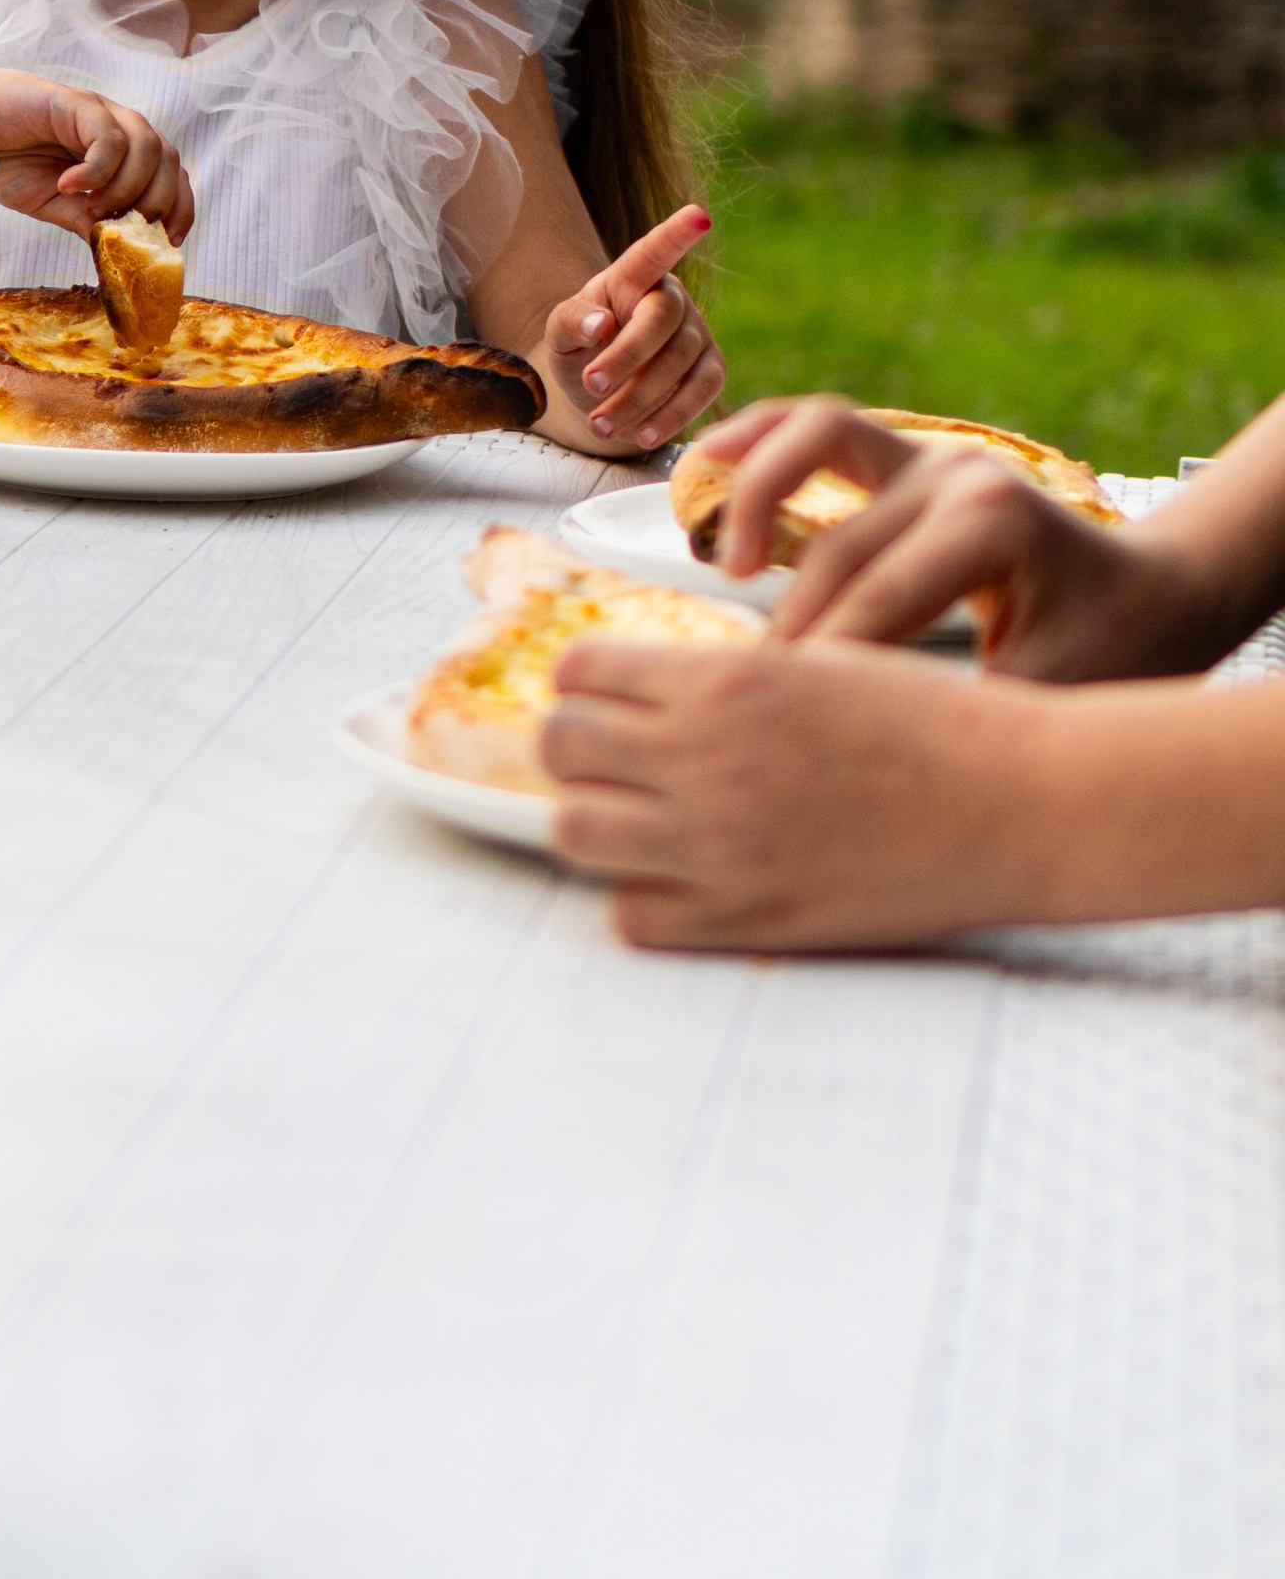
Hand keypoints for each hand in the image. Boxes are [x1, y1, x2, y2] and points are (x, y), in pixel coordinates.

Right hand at [0, 62, 192, 242]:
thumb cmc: (6, 162)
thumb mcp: (52, 205)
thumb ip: (86, 221)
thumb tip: (120, 253)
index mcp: (119, 154)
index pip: (172, 176)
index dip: (181, 208)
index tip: (170, 242)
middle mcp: (117, 129)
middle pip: (169, 161)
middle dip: (155, 202)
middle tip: (120, 226)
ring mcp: (98, 113)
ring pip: (147, 147)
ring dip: (125, 188)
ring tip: (89, 206)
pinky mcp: (75, 102)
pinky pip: (109, 137)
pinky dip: (97, 169)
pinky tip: (68, 184)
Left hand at [538, 202, 720, 454]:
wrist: (596, 394)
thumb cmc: (579, 351)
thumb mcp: (559, 334)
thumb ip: (572, 321)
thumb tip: (600, 324)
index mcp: (632, 278)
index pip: (653, 252)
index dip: (676, 234)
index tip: (698, 215)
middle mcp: (672, 300)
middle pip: (662, 319)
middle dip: (627, 356)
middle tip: (591, 385)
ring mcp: (697, 334)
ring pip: (681, 362)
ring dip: (640, 397)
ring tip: (599, 424)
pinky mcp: (711, 370)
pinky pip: (702, 392)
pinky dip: (671, 416)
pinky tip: (641, 434)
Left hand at [541, 629, 1036, 951]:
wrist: (1020, 804)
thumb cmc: (933, 723)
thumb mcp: (821, 660)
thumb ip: (729, 680)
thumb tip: (650, 697)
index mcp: (725, 682)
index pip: (580, 671)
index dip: (588, 682)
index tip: (610, 696)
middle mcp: (706, 759)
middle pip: (558, 747)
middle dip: (579, 747)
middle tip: (618, 757)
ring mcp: (720, 846)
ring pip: (573, 831)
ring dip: (597, 818)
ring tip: (643, 817)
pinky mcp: (748, 918)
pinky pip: (633, 915)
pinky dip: (646, 896)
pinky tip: (687, 876)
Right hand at [701, 395, 1216, 679]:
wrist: (1157, 595)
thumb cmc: (1114, 652)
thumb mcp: (1055, 696)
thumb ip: (967, 720)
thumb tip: (873, 770)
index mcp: (994, 523)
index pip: (878, 600)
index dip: (822, 666)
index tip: (778, 723)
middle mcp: (957, 472)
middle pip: (837, 546)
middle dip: (789, 628)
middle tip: (751, 700)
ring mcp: (931, 453)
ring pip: (813, 436)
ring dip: (756, 495)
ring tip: (722, 566)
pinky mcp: (908, 455)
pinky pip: (817, 426)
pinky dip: (759, 438)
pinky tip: (705, 468)